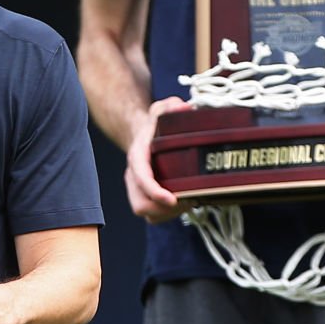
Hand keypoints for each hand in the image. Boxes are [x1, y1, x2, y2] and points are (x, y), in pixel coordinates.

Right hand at [127, 96, 189, 221]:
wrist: (142, 135)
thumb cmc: (155, 125)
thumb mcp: (161, 110)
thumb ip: (171, 106)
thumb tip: (184, 107)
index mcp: (138, 156)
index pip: (141, 178)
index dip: (155, 192)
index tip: (172, 199)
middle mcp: (134, 176)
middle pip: (141, 205)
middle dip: (165, 209)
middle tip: (189, 200)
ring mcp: (138, 190)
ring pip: (149, 214)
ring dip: (170, 214)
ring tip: (190, 201)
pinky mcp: (145, 199)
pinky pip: (154, 217)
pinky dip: (170, 215)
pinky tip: (185, 203)